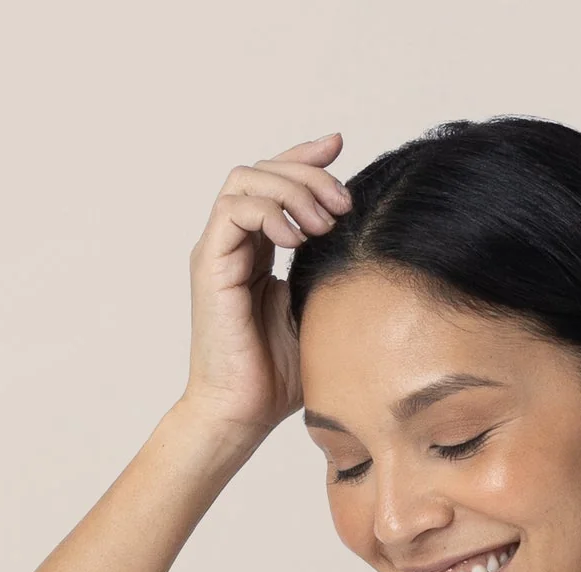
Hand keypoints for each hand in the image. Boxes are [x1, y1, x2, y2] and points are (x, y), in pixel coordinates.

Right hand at [179, 133, 353, 443]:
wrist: (243, 414)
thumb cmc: (279, 378)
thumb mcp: (320, 313)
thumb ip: (331, 274)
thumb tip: (371, 245)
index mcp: (256, 250)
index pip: (276, 183)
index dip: (306, 157)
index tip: (341, 147)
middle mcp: (233, 243)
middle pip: (262, 169)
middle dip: (307, 172)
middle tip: (343, 202)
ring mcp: (218, 251)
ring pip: (246, 179)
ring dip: (290, 189)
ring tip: (322, 222)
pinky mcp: (209, 265)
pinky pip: (234, 209)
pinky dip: (268, 211)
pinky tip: (295, 238)